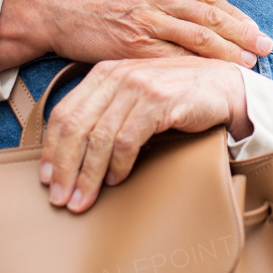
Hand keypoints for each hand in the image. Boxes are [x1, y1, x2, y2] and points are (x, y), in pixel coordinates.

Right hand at [0, 0, 272, 69]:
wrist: (49, 6)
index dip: (236, 15)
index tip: (255, 29)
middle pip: (210, 18)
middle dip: (243, 35)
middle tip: (266, 49)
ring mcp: (145, 22)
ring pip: (197, 39)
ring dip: (227, 54)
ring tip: (249, 65)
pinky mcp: (131, 48)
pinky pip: (172, 61)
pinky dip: (195, 70)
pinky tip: (212, 78)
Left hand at [38, 57, 251, 211]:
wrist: (224, 87)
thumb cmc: (178, 95)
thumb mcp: (135, 96)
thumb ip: (108, 111)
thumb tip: (73, 152)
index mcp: (104, 73)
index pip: (64, 112)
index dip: (52, 149)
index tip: (48, 179)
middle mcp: (117, 75)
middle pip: (75, 126)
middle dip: (64, 167)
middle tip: (61, 198)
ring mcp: (138, 86)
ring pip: (98, 137)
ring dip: (88, 174)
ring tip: (83, 198)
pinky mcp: (158, 101)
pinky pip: (127, 139)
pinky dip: (118, 163)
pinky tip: (116, 179)